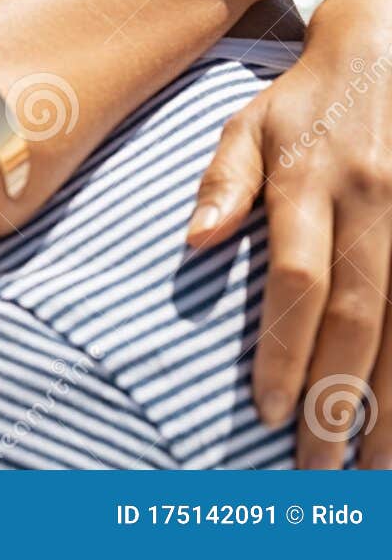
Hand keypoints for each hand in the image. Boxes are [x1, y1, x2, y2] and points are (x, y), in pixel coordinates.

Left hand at [189, 0, 391, 467]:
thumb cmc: (308, 98)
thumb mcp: (249, 121)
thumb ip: (222, 182)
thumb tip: (194, 242)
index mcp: (310, 179)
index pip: (300, 278)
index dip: (286, 347)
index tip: (269, 409)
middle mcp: (375, 202)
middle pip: (361, 316)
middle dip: (341, 398)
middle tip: (319, 467)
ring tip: (374, 469)